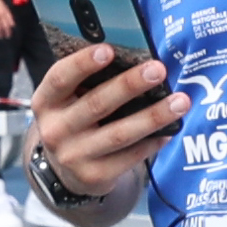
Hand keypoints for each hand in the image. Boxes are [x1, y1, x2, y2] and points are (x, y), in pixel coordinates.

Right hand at [31, 41, 186, 196]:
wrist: (68, 171)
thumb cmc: (77, 121)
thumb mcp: (71, 101)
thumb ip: (92, 82)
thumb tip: (137, 59)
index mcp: (46, 102)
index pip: (60, 78)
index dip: (82, 64)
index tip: (108, 50)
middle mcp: (54, 130)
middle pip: (96, 104)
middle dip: (130, 85)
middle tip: (158, 70)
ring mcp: (73, 156)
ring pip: (119, 133)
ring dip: (153, 116)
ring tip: (180, 101)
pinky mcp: (94, 176)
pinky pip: (131, 156)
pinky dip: (153, 141)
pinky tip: (171, 129)